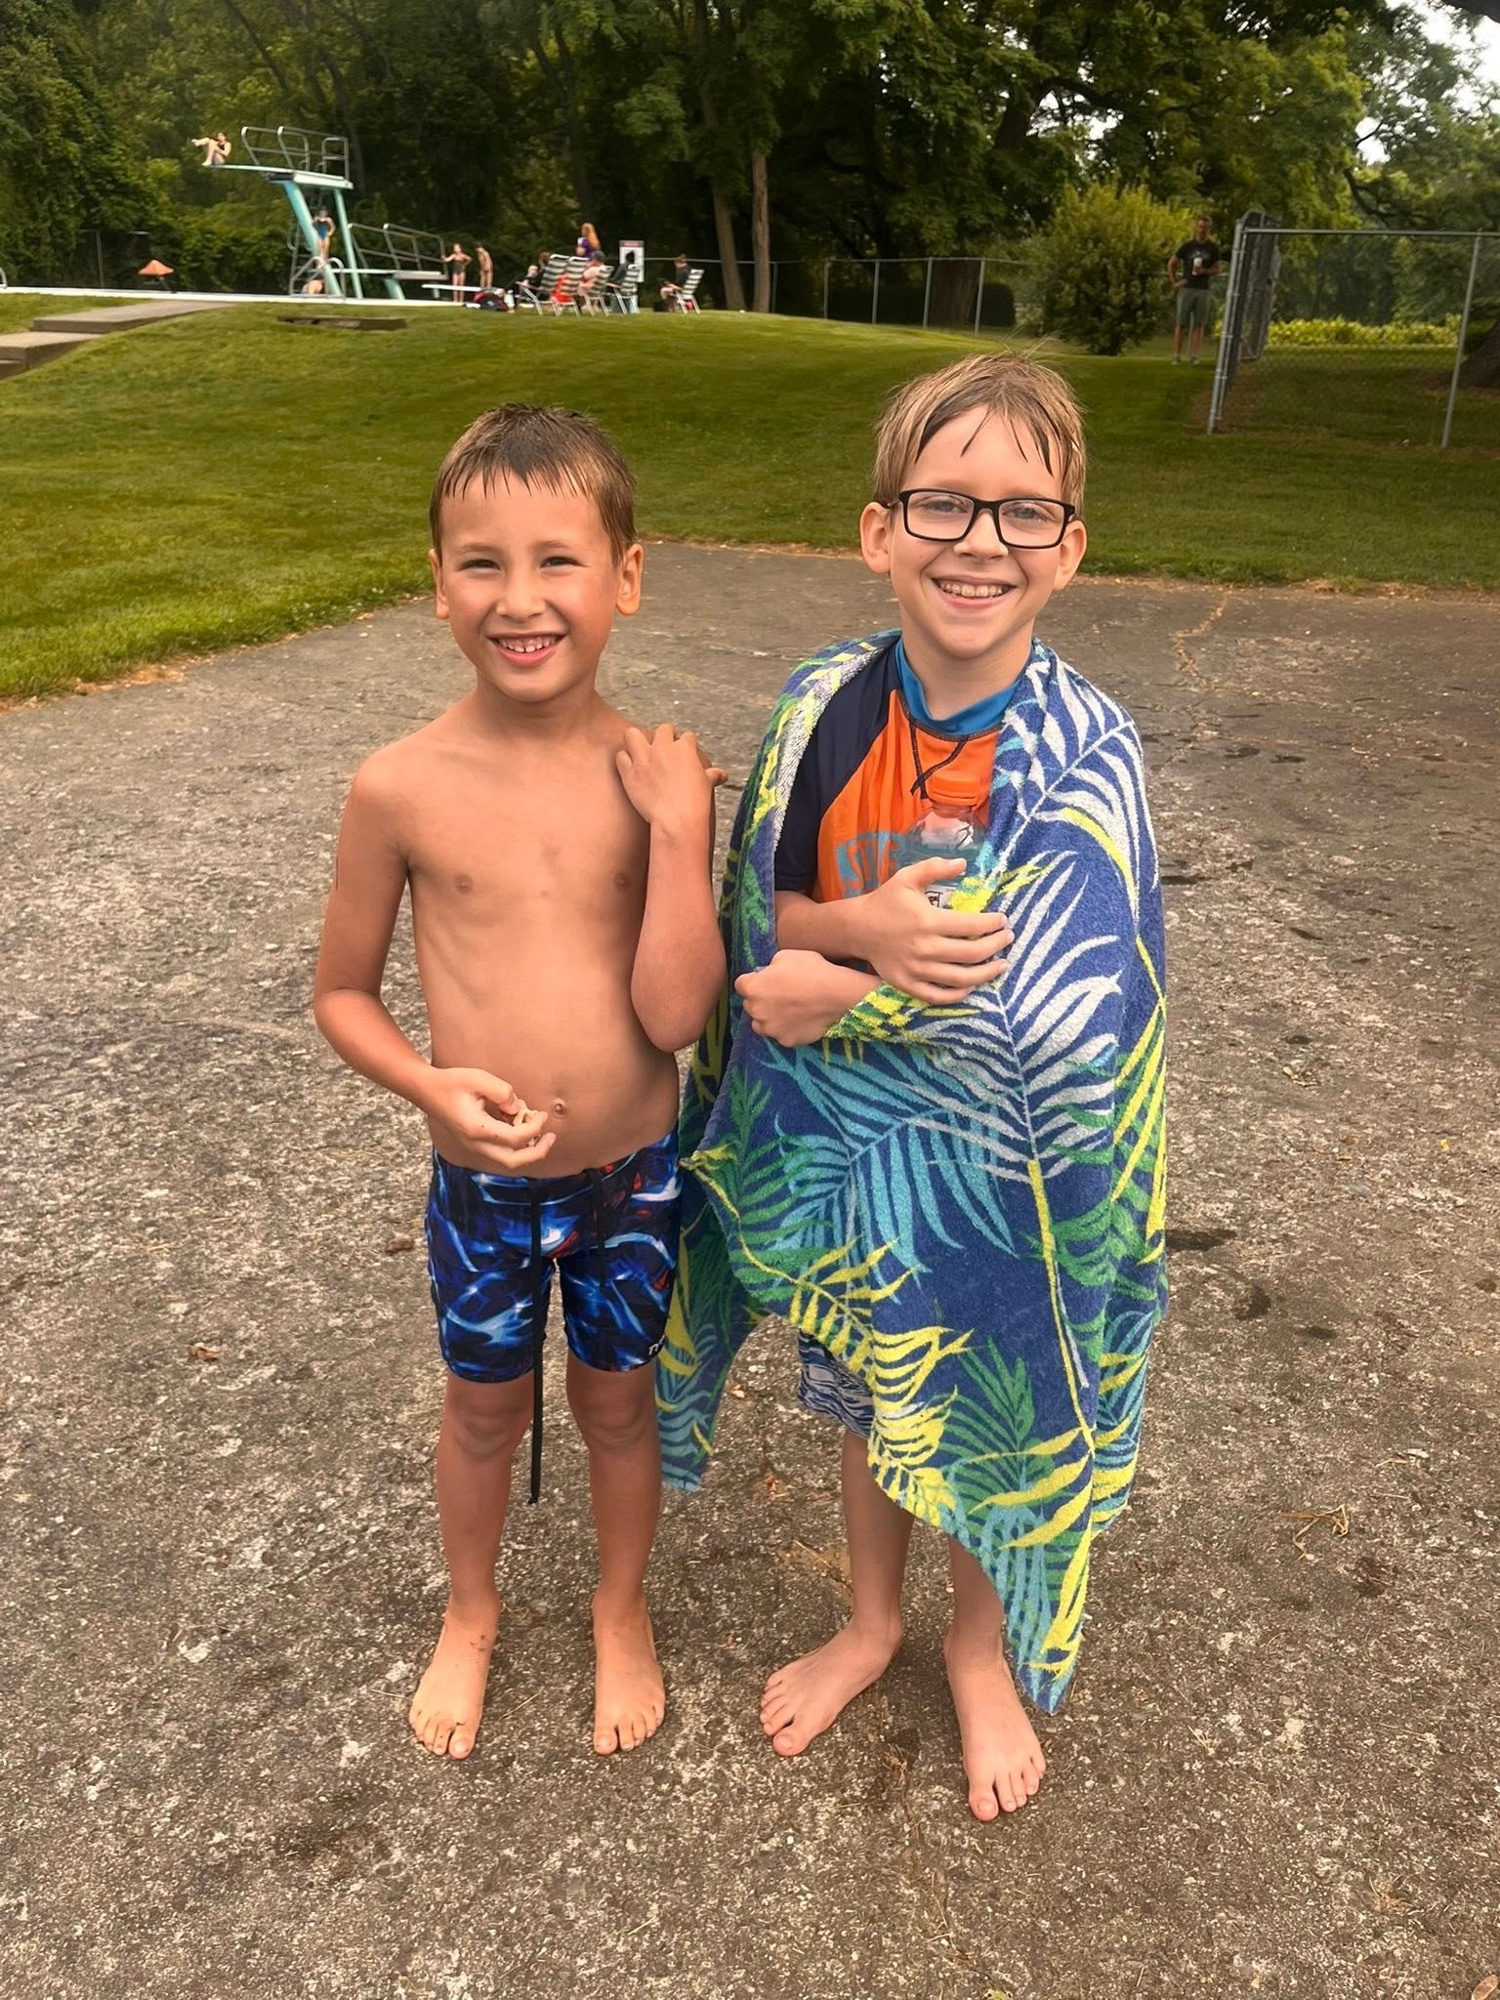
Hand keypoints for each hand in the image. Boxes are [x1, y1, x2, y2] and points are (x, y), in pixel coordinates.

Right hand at [418, 1066, 555, 1169]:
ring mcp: (473, 1148)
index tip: (542, 1114)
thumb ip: (503, 1092)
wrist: (427, 1091)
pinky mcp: (474, 1145)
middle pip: (513, 1162)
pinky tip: (522, 1128)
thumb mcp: (479, 1078)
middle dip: (537, 1152)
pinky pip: (500, 1154)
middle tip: (552, 1138)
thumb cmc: (452, 1082)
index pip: (515, 1138)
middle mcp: (475, 1144)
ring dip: (527, 1151)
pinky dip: (516, 1147)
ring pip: (507, 1161)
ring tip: (540, 1132)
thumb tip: (519, 1108)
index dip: (534, 1128)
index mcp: (476, 1129)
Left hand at [616, 723, 726, 839]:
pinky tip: (630, 768)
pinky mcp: (629, 773)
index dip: (686, 744)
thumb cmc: (695, 803)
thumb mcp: (706, 785)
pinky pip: (620, 757)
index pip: (687, 737)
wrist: (677, 820)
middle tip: (664, 750)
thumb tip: (721, 775)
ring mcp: (644, 759)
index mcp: (684, 748)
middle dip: (664, 736)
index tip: (684, 753)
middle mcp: (663, 748)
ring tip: (640, 751)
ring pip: (632, 735)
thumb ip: (711, 775)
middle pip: (662, 729)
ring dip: (636, 740)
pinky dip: (624, 761)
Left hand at [736, 951, 866, 1046]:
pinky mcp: (786, 1040)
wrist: (836, 995)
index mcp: (752, 988)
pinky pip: (781, 1035)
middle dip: (761, 1000)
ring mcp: (770, 1028)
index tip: (765, 980)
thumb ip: (770, 967)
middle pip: (750, 1006)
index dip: (753, 981)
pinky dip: (787, 1029)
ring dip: (769, 1018)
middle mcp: (756, 1011)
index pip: (741, 985)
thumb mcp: (786, 956)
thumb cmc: (811, 970)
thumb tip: (768, 973)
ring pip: (762, 1025)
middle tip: (781, 995)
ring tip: (788, 1011)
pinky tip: (800, 1021)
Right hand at [856, 859, 1012, 1002]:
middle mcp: (924, 948)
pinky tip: (971, 986)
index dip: (993, 924)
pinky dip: (958, 994)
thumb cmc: (886, 901)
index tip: (1003, 920)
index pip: (972, 925)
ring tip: (1001, 965)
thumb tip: (964, 864)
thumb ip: (935, 868)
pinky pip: (938, 996)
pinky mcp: (907, 984)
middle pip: (972, 953)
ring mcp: (916, 969)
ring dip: (986, 974)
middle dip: (997, 946)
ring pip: (960, 979)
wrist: (857, 928)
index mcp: (928, 921)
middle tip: (1008, 939)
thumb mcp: (907, 877)